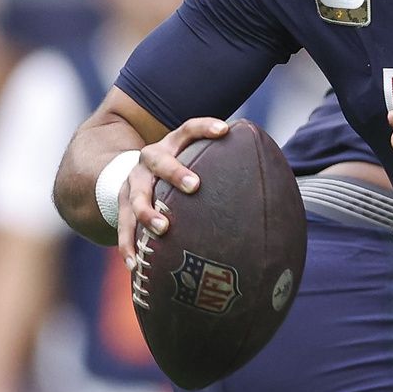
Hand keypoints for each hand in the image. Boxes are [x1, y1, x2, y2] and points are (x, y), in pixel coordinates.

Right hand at [117, 118, 223, 267]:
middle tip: (194, 186)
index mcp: (172, 145)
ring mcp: (133, 183)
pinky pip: (123, 227)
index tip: (224, 130)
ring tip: (163, 228)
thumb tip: (270, 178)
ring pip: (137, 197)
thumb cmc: (178, 170)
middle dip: (176, 172)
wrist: (129, 174)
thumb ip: (221, 163)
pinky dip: (128, 245)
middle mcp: (149, 160)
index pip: (189, 129)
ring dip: (148, 212)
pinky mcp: (121, 206)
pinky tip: (135, 264)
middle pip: (160, 161)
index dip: (205, 127)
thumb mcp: (193, 158)